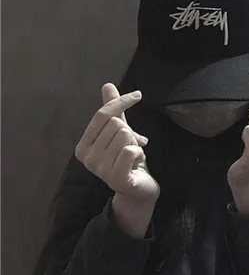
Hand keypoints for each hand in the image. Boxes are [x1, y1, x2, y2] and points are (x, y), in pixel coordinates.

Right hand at [75, 83, 159, 204]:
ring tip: (132, 157)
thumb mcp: (120, 132)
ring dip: (135, 145)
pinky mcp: (116, 178)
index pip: (103, 114)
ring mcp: (100, 170)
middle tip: (132, 146)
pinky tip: (136, 164)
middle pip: (117, 125)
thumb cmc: (126, 159)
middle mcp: (87, 158)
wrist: (137, 189)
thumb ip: (113, 111)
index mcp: (83, 146)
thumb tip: (108, 85)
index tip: (138, 95)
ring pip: (126, 136)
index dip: (122, 102)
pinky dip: (140, 153)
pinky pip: (131, 151)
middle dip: (130, 133)